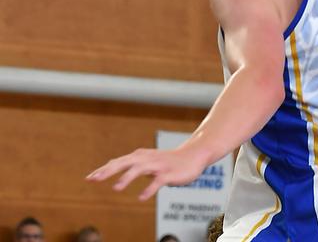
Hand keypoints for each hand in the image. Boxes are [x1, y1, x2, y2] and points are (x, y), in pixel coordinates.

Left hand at [86, 145, 207, 201]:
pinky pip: (157, 182)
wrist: (193, 155)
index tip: (88, 179)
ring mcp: (157, 165)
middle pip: (124, 163)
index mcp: (140, 157)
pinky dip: (149, 189)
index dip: (103, 170)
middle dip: (108, 171)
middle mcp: (146, 159)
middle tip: (94, 179)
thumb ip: (131, 164)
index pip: (118, 162)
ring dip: (127, 177)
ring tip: (116, 188)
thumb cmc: (168, 160)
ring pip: (139, 169)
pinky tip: (141, 197)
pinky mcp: (168, 173)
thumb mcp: (147, 161)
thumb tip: (112, 166)